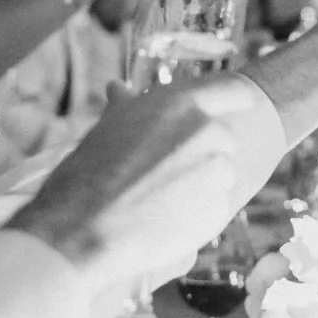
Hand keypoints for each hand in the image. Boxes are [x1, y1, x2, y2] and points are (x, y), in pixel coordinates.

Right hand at [9, 78, 240, 284]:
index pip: (236, 90)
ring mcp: (217, 175)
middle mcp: (209, 133)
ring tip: (161, 198)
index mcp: (185, 103)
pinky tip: (165, 219)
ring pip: (221, 174)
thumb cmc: (89, 173)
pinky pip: (215, 207)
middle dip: (204, 151)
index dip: (232, 101)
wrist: (81, 230)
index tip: (229, 109)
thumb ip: (127, 105)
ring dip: (202, 183)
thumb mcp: (108, 127)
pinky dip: (198, 213)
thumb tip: (119, 87)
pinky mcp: (217, 212)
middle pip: (225, 138)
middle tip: (167, 169)